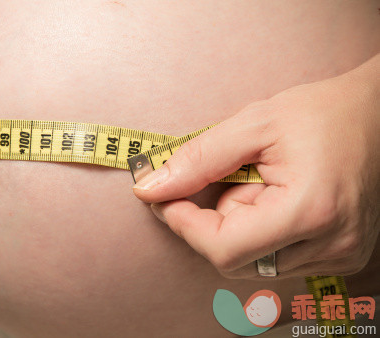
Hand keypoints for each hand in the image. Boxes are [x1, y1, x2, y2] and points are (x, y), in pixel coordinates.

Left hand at [132, 55, 379, 278]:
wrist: (378, 115)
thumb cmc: (322, 113)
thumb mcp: (253, 124)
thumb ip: (198, 159)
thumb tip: (151, 189)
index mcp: (310, 210)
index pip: (223, 248)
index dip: (184, 224)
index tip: (165, 198)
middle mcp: (331, 244)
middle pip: (235, 258)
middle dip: (214, 220)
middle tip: (227, 178)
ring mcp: (340, 255)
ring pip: (253, 261)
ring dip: (239, 225)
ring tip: (261, 185)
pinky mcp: (341, 256)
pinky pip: (277, 258)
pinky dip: (261, 232)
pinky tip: (278, 200)